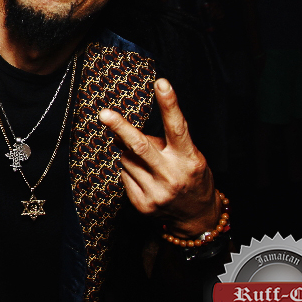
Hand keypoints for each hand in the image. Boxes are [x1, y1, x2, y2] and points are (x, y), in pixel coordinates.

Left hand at [99, 78, 218, 236]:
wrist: (196, 218)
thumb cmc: (192, 178)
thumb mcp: (189, 157)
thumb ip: (164, 142)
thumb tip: (124, 132)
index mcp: (188, 160)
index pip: (178, 127)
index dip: (169, 104)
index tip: (161, 83)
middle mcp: (171, 176)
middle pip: (140, 146)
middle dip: (120, 128)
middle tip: (104, 113)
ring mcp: (155, 192)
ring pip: (127, 159)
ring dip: (129, 153)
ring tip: (147, 162)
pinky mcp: (141, 204)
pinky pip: (124, 175)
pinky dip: (129, 170)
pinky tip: (143, 176)